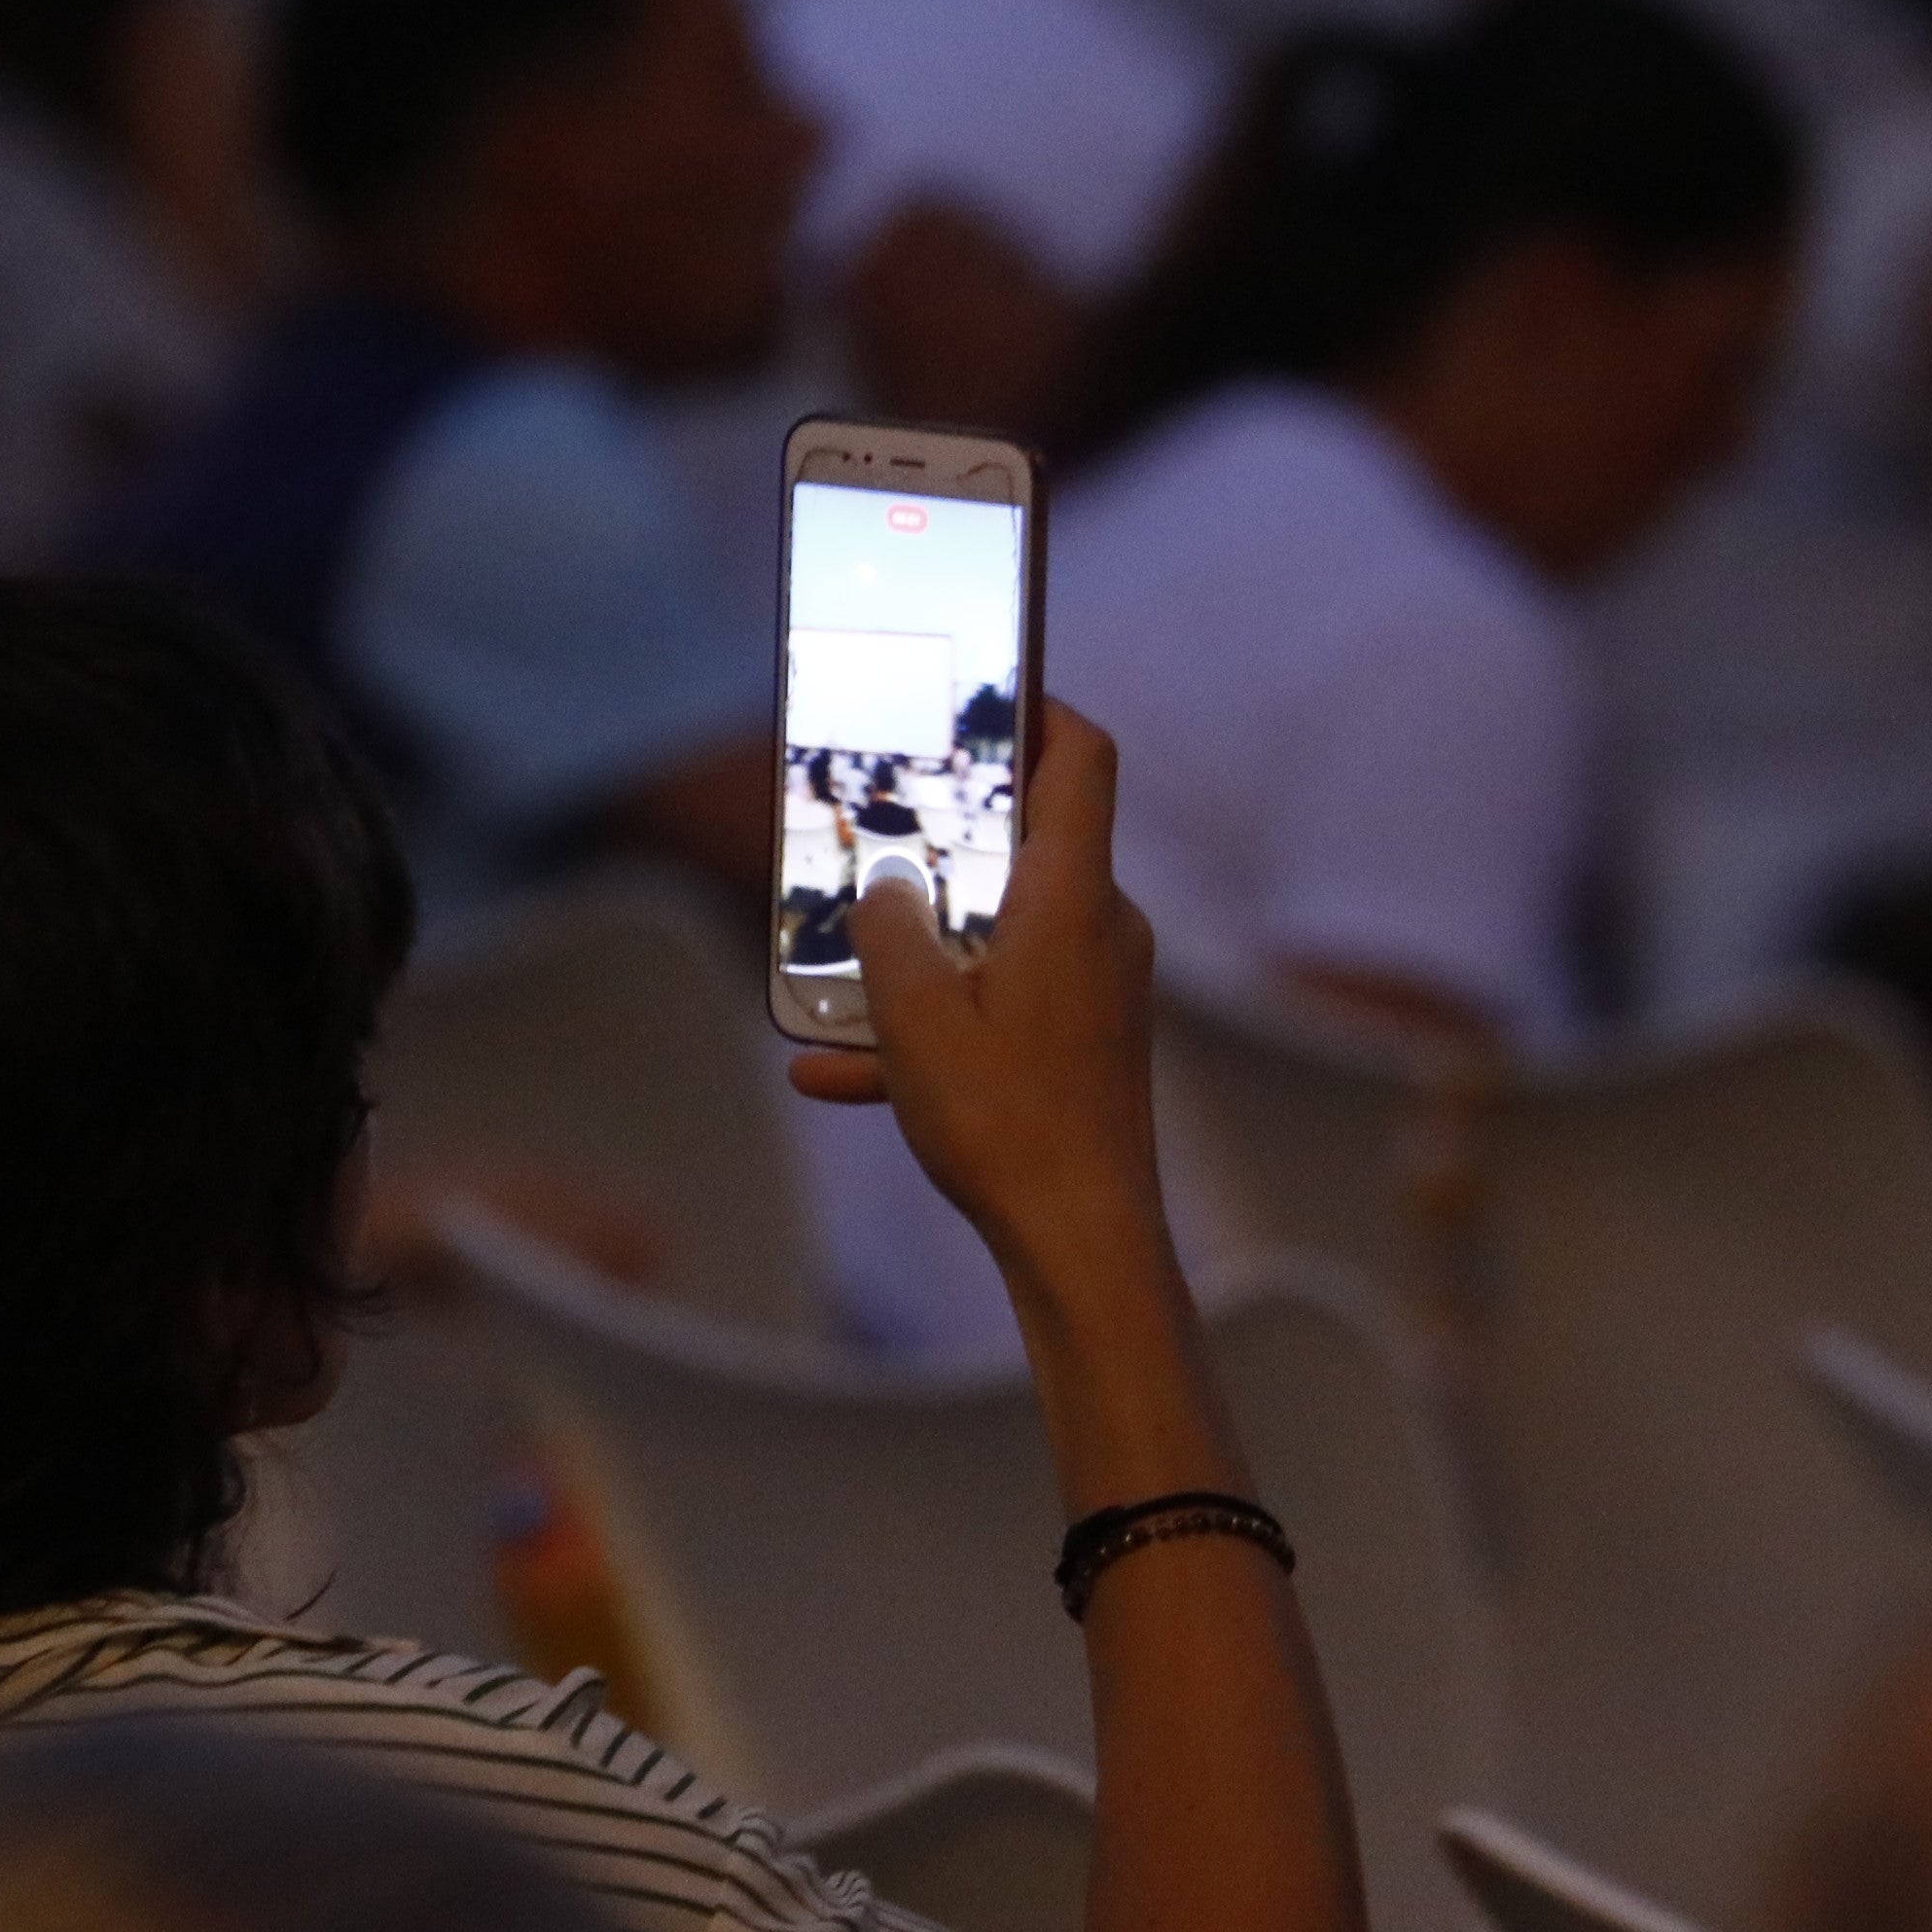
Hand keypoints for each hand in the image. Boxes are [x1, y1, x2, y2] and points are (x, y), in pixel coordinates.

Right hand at [790, 701, 1164, 1297]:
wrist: (1083, 1245)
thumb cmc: (1011, 1126)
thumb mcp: (917, 1019)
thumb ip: (888, 935)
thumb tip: (884, 887)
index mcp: (1071, 897)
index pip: (1082, 757)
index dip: (1039, 706)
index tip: (984, 687)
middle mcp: (1100, 928)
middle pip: (1029, 841)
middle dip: (943, 835)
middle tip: (873, 820)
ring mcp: (1099, 989)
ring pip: (998, 933)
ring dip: (921, 944)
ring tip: (831, 963)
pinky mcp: (1085, 1043)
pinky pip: (998, 1007)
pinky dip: (931, 1025)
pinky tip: (832, 1073)